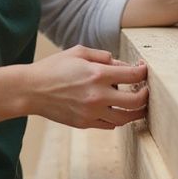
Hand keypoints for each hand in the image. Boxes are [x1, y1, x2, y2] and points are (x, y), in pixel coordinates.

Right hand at [23, 45, 147, 130]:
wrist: (31, 91)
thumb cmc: (53, 68)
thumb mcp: (78, 52)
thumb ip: (102, 56)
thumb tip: (120, 64)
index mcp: (97, 75)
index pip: (132, 75)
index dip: (143, 72)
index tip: (143, 70)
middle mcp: (98, 96)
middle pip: (135, 101)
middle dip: (145, 95)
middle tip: (146, 91)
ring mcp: (92, 112)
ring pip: (125, 118)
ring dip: (135, 112)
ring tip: (138, 106)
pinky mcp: (85, 123)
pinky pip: (109, 125)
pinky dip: (117, 119)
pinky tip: (117, 111)